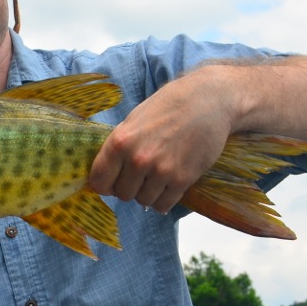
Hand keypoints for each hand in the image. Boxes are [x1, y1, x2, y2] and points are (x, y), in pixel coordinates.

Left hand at [88, 68, 235, 212]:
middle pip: (122, 194)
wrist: (208, 101)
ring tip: (156, 176)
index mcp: (120, 142)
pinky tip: (168, 186)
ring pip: (143, 201)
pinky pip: (164, 204)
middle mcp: (138, 159)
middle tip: (140, 175)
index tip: (113, 181)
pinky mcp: (183, 179)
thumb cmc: (168, 107)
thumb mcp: (133, 121)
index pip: (99, 182)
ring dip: (148, 193)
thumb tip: (105, 173)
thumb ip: (119, 147)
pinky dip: (164, 199)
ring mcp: (162, 171)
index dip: (105, 184)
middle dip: (129, 187)